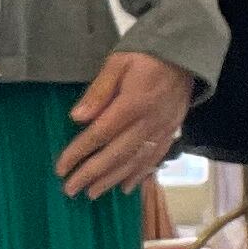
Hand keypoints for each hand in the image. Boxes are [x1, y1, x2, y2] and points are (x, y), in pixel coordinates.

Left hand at [57, 49, 192, 200]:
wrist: (185, 55)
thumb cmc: (146, 56)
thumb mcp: (117, 63)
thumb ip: (98, 91)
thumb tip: (77, 117)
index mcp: (133, 103)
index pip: (100, 134)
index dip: (79, 152)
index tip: (62, 167)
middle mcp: (148, 122)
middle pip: (116, 154)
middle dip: (92, 174)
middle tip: (71, 189)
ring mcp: (162, 130)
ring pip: (135, 161)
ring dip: (112, 180)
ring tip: (92, 193)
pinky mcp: (171, 133)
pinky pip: (155, 159)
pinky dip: (139, 175)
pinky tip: (125, 187)